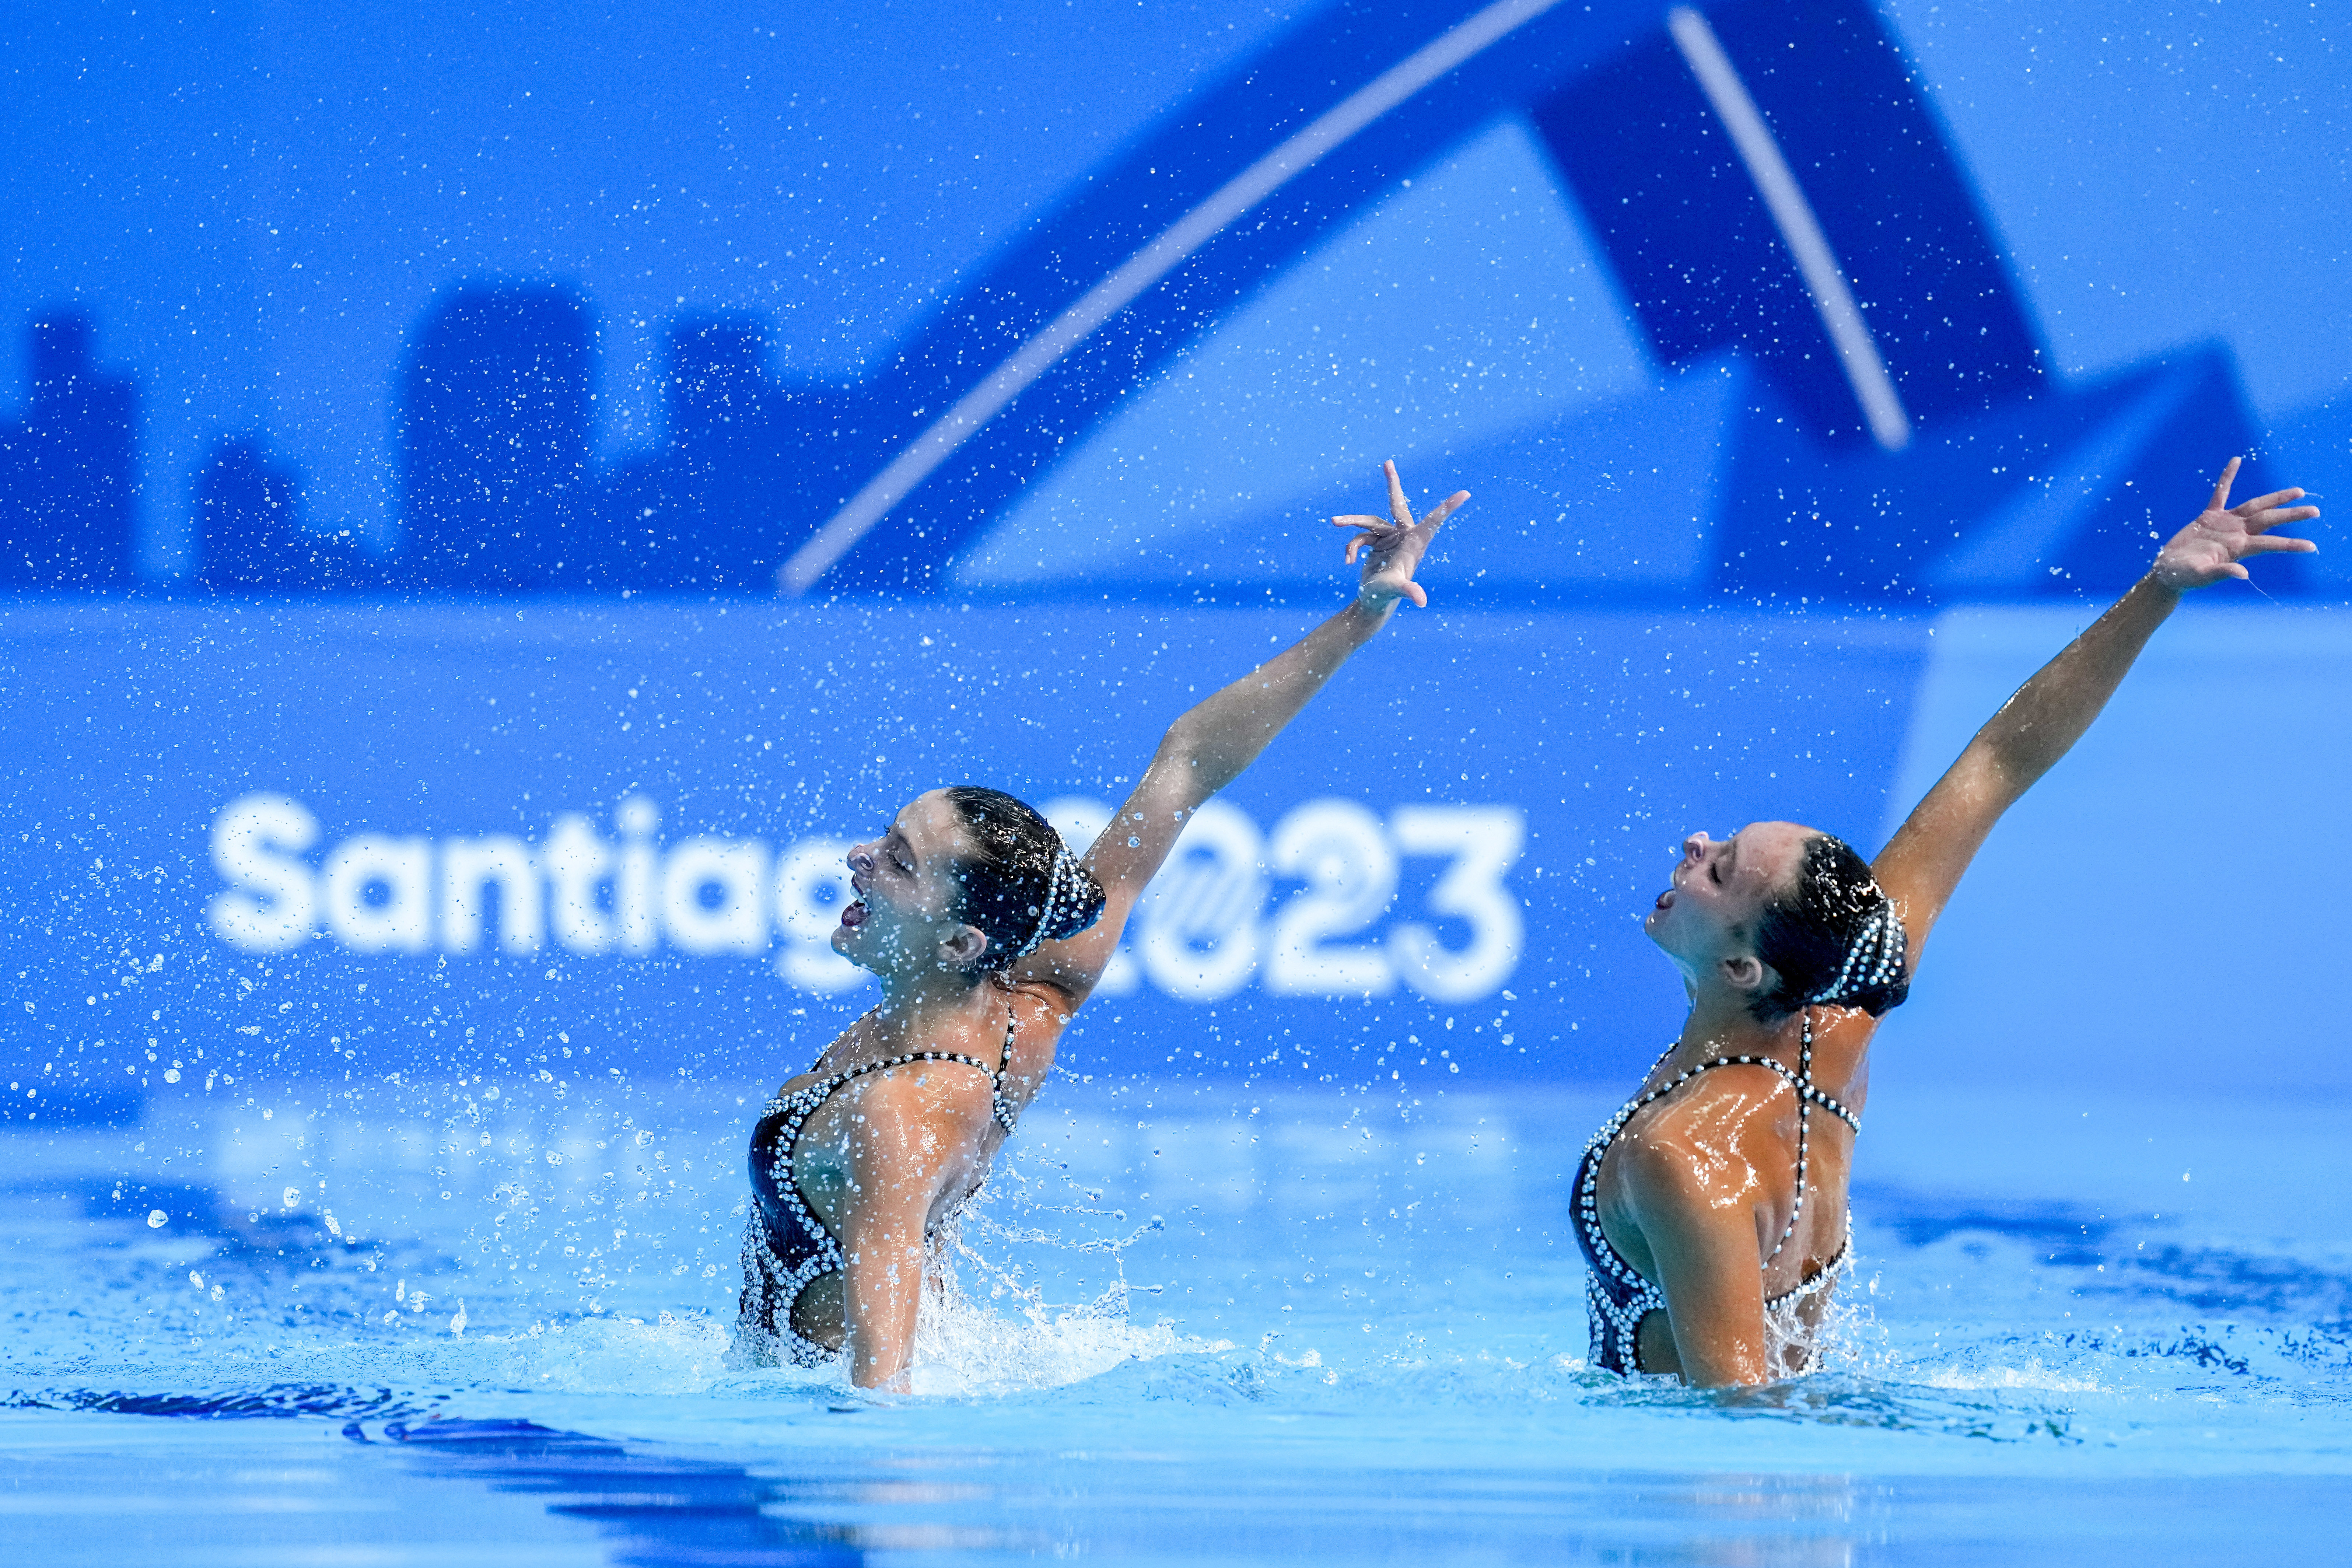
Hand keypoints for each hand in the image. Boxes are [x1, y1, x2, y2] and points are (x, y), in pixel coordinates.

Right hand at [1332, 459, 1468, 611]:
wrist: (1373, 602)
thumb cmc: (1387, 596)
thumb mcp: (1395, 589)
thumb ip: (1408, 590)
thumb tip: (1421, 601)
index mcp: (1415, 543)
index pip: (1433, 521)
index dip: (1448, 507)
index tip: (1465, 494)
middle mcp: (1404, 536)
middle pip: (1396, 504)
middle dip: (1392, 484)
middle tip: (1387, 463)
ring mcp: (1390, 537)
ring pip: (1368, 522)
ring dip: (1351, 521)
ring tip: (1334, 520)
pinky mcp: (1377, 542)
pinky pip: (1360, 537)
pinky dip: (1351, 548)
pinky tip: (1349, 562)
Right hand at [2152, 457, 2318, 589]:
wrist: (2169, 571)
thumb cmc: (2185, 577)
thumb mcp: (2202, 576)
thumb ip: (2222, 572)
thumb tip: (2243, 574)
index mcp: (2237, 548)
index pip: (2269, 544)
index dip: (2289, 544)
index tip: (2311, 547)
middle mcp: (2237, 533)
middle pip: (2268, 519)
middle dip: (2291, 514)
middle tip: (2315, 511)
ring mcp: (2225, 523)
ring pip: (2255, 506)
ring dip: (2275, 498)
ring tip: (2298, 492)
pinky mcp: (2209, 516)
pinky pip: (2221, 493)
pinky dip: (2228, 478)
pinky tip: (2236, 460)